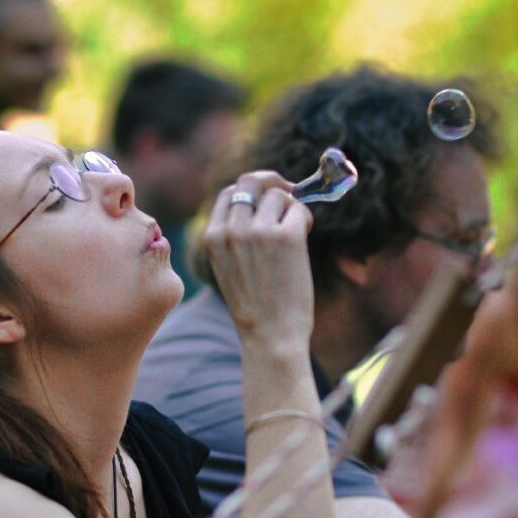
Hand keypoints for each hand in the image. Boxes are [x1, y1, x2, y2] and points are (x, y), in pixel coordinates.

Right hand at [203, 171, 313, 345]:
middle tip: (289, 191)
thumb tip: (264, 203)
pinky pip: (300, 210)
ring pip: (279, 195)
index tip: (267, 195)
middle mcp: (231, 229)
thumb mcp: (230, 268)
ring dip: (292, 208)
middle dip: (272, 181)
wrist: (270, 337)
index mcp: (212, 237)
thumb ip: (236, 236)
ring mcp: (258, 231)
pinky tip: (304, 239)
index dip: (251, 189)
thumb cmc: (255, 308)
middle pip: (251, 181)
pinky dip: (305, 220)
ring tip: (296, 232)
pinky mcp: (287, 237)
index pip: (229, 193)